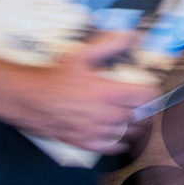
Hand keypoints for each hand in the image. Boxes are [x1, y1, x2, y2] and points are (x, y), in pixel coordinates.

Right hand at [1, 29, 144, 156]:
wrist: (30, 99)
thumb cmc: (55, 76)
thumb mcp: (81, 54)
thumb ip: (109, 44)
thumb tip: (131, 36)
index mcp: (109, 92)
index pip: (147, 97)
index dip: (153, 93)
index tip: (151, 90)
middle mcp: (106, 114)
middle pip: (142, 117)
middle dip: (147, 110)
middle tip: (146, 104)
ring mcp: (97, 131)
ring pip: (130, 134)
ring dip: (136, 126)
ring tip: (135, 119)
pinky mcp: (86, 143)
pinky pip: (112, 148)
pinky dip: (120, 143)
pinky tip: (120, 137)